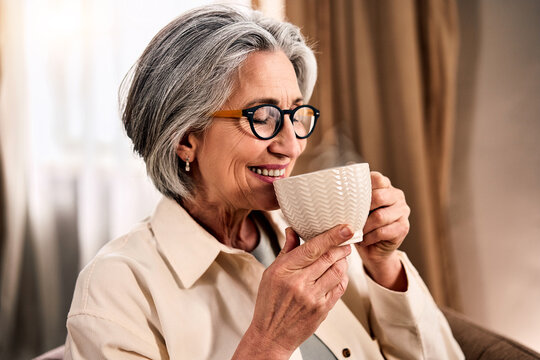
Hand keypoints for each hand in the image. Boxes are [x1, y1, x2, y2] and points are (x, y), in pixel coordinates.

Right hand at [234, 225, 352, 358]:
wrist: (271, 335)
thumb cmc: (269, 303)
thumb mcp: (270, 273)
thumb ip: (286, 251)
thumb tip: (293, 231)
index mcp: (284, 270)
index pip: (312, 248)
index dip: (332, 236)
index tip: (345, 229)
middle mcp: (298, 283)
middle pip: (328, 258)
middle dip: (341, 246)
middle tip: (346, 238)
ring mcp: (312, 297)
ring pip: (337, 271)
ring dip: (343, 261)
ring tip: (342, 255)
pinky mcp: (322, 309)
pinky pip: (339, 288)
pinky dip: (342, 277)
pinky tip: (338, 272)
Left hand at [355, 172, 409, 290]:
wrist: (373, 249)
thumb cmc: (361, 224)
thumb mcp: (355, 208)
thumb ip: (351, 197)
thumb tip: (334, 190)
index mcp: (385, 186)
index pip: (376, 178)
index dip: (362, 187)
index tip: (349, 197)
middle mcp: (397, 196)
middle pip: (378, 197)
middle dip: (361, 209)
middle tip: (350, 218)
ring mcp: (402, 211)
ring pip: (379, 216)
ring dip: (364, 226)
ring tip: (356, 231)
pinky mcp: (403, 228)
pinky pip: (382, 232)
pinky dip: (369, 237)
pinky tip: (363, 240)